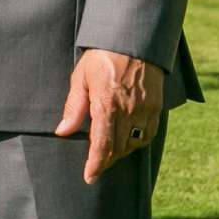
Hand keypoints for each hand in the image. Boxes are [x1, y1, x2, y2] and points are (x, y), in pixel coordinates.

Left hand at [55, 49, 163, 183]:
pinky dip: (137, 141)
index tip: (89, 177)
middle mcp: (129, 111)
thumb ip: (74, 107)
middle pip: (119, 148)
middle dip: (106, 160)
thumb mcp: (81, 78)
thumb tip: (63, 132)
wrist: (133, 40)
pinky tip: (127, 140)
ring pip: (134, 143)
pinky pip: (148, 133)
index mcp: (107, 104)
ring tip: (109, 152)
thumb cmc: (102, 57)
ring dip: (121, 151)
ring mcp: (145, 110)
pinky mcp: (156, 107)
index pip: (102, 144)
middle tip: (95, 166)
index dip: (96, 164)